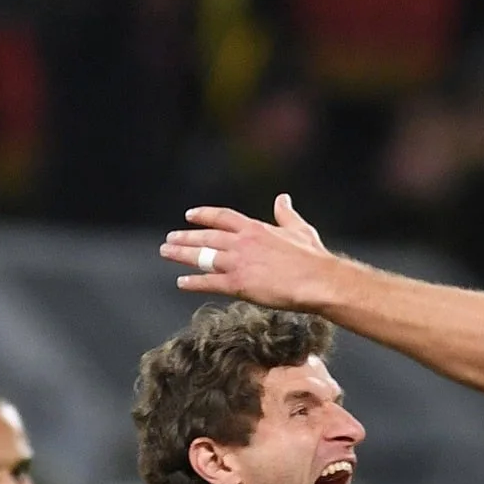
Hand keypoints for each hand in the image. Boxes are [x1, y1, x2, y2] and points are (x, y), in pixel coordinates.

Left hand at [161, 195, 339, 310]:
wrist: (316, 280)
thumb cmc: (312, 257)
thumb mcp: (299, 229)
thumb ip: (286, 214)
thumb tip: (283, 198)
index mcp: (255, 228)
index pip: (222, 217)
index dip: (204, 215)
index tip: (189, 215)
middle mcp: (242, 242)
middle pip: (206, 236)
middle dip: (186, 237)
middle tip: (169, 238)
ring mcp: (238, 262)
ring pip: (203, 256)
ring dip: (182, 254)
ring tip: (166, 252)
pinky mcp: (238, 284)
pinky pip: (210, 282)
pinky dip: (194, 282)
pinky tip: (181, 282)